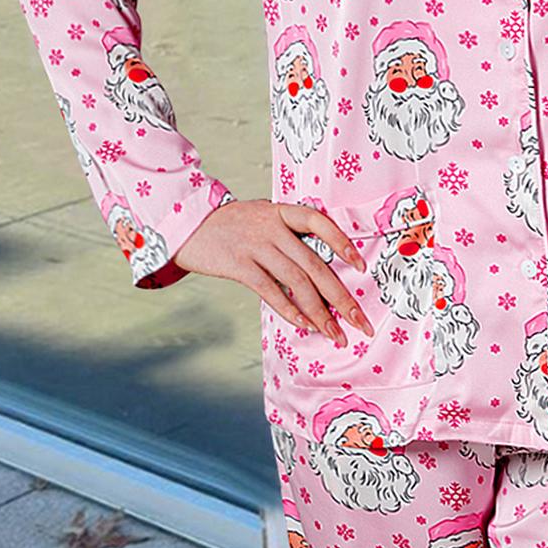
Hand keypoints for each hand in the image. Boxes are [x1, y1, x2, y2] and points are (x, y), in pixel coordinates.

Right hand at [172, 198, 372, 346]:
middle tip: (360, 323)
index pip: (319, 222)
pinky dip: (289, 309)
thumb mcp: (261, 218)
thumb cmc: (230, 227)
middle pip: (315, 265)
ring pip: (297, 282)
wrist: (185, 224)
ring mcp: (255, 245)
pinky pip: (270, 290)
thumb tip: (318, 271)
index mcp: (281, 213)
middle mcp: (272, 227)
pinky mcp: (238, 264)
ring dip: (320, 313)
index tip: (362, 266)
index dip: (342, 242)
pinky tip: (304, 325)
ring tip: (335, 334)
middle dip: (342, 298)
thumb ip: (289, 236)